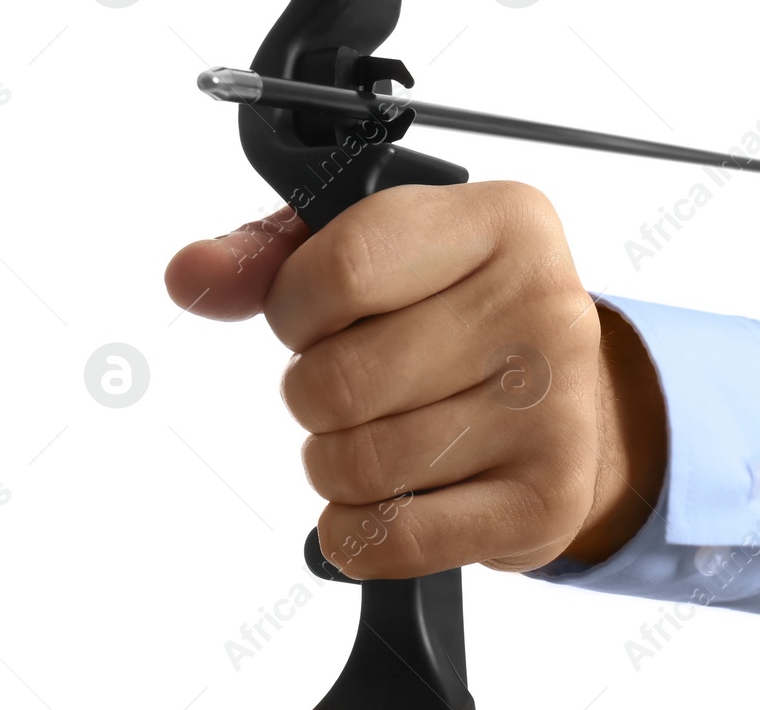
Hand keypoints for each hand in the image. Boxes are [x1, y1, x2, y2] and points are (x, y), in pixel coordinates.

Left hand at [162, 183, 667, 578]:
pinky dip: (359, 530)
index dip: (296, 309)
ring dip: (336, 464)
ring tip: (379, 435)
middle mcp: (546, 306)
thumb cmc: (455, 315)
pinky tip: (390, 497)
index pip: (344, 269)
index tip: (317, 318)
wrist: (567, 399)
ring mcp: (557, 407)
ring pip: (360, 465)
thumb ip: (272, 255)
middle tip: (354, 387)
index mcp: (505, 221)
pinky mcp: (549, 498)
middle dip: (314, 395)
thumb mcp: (378, 252)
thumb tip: (192, 275)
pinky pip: (393, 537)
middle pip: (340, 381)